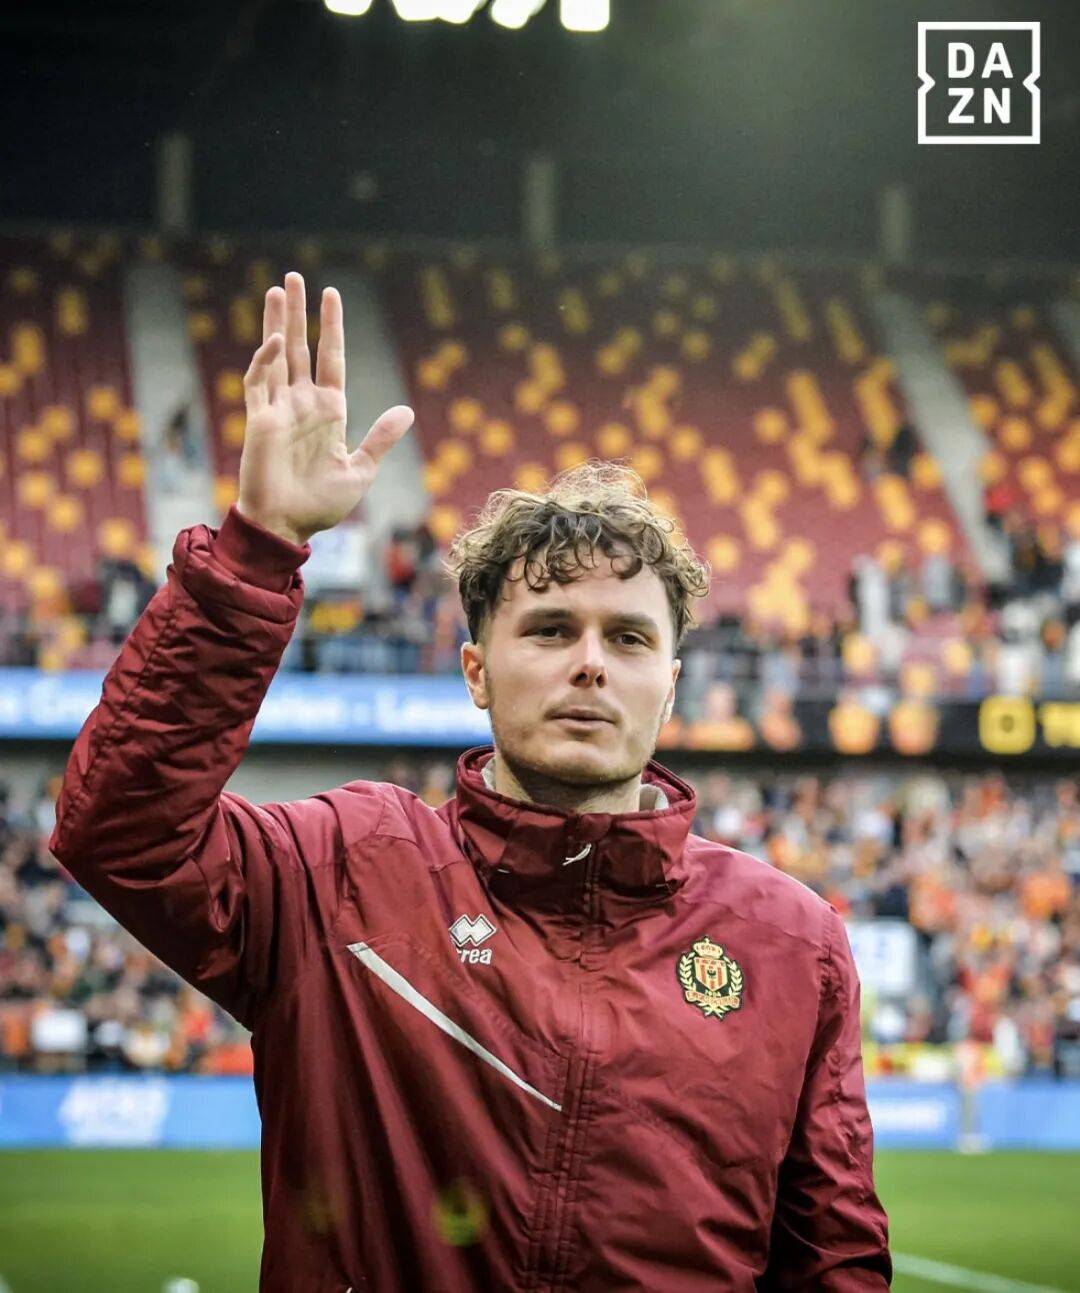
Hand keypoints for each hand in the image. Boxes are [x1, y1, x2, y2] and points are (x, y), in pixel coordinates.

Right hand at [237, 271, 413, 544]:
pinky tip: (275, 340)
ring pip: (277, 355)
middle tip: (295, 277)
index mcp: (329, 412)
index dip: (332, 327)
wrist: (288, 526)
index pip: (331, 358)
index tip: (332, 295)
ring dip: (276, 323)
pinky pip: (259, 383)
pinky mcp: (259, 420)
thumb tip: (407, 411)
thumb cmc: (321, 505)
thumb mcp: (360, 471)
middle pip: (300, 347)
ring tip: (277, 289)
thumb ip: (380, 439)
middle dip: (298, 313)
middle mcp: (303, 403)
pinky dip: (265, 361)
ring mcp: (279, 408)